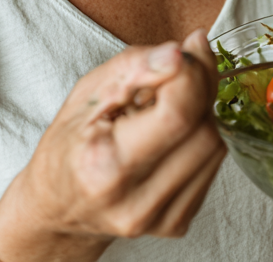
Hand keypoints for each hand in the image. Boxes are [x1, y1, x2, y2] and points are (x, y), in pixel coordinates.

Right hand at [0, 28, 224, 261]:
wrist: (58, 206)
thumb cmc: (69, 142)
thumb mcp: (88, 91)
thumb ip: (135, 66)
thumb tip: (179, 53)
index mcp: (107, 164)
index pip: (177, 114)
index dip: (193, 72)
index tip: (186, 49)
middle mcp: (136, 200)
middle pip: (204, 131)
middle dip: (198, 90)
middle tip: (174, 74)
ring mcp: (159, 218)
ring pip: (214, 148)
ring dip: (200, 114)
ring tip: (165, 107)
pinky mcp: (177, 223)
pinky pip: (211, 167)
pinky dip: (198, 138)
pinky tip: (169, 134)